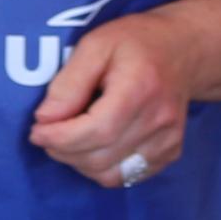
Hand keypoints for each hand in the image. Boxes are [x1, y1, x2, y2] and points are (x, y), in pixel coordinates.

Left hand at [29, 4, 199, 187]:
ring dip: (79, 162)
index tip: (37, 130)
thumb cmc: (136, 42)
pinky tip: (93, 145)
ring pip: (111, 174)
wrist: (183, 50)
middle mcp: (160, 120)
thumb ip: (69, 81)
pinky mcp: (170, 153)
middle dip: (63, 150)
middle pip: (100, 157)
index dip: (60, 138)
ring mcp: (168, 140)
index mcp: (141, 88)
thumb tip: (45, 118)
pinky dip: (101, 167)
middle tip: (46, 132)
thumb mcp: (95, 44)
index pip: (97, 130)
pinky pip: (126, 176)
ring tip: (68, 138)